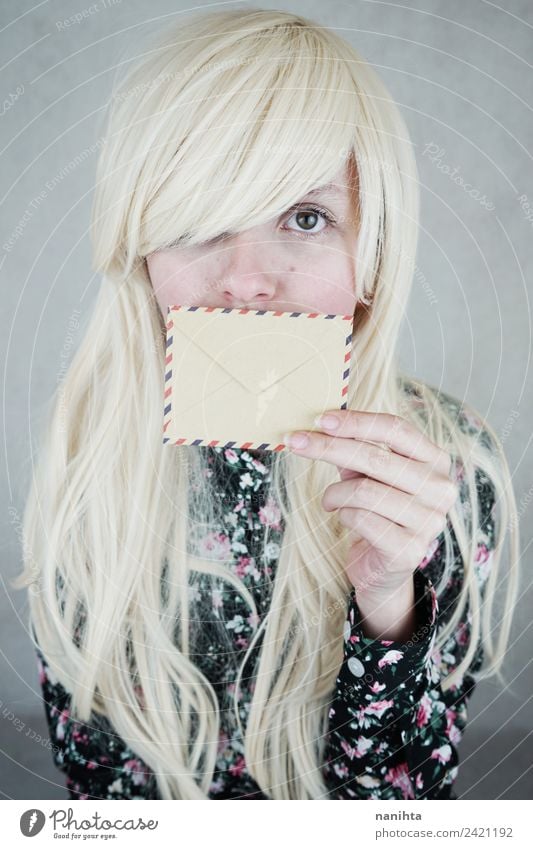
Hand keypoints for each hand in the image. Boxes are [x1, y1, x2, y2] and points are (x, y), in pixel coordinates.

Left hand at [283, 410, 457, 601]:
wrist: (382, 568)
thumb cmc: (376, 511)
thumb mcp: (366, 474)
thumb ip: (354, 448)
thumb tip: (323, 422)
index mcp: (436, 460)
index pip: (397, 429)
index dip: (357, 422)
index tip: (320, 419)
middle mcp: (440, 488)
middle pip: (376, 457)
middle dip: (329, 448)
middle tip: (296, 442)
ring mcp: (429, 521)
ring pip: (364, 490)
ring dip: (335, 493)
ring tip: (329, 500)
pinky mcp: (409, 550)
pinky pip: (361, 520)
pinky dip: (343, 515)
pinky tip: (344, 518)